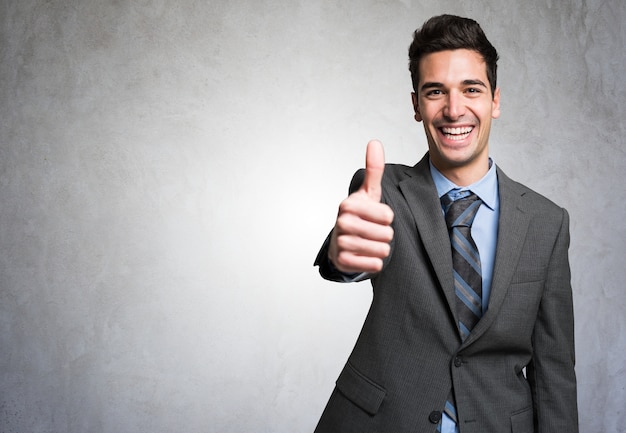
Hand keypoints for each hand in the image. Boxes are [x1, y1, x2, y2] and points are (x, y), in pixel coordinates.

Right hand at [328, 140, 394, 273]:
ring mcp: (341, 242)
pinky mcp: (342, 261)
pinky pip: (374, 265)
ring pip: (382, 250)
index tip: (376, 217)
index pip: (388, 215)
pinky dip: (374, 262)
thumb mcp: (368, 193)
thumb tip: (374, 142)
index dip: (387, 218)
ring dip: (381, 249)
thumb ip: (374, 170)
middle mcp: (342, 222)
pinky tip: (366, 256)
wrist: (340, 243)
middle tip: (374, 233)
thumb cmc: (359, 216)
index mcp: (349, 204)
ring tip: (370, 244)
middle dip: (385, 236)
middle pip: (387, 234)